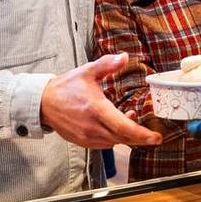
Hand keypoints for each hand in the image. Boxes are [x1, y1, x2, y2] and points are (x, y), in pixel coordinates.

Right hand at [40, 53, 162, 148]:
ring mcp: (86, 136)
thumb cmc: (66, 87)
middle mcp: (91, 126)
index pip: (122, 127)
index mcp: (95, 109)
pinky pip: (104, 144)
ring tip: (130, 119)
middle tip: (152, 135)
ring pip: (114, 142)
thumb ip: (107, 64)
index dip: (141, 134)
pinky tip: (116, 126)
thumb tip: (124, 57)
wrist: (44, 103)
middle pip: (122, 138)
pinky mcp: (82, 142)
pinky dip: (114, 138)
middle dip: (139, 137)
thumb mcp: (87, 71)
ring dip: (126, 135)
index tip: (156, 137)